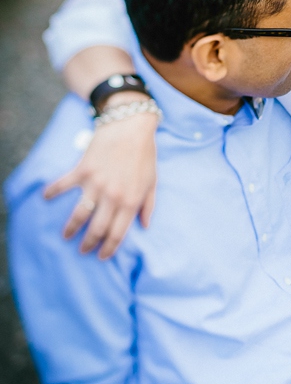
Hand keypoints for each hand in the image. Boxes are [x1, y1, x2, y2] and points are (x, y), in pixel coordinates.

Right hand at [44, 109, 158, 258]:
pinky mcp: (83, 170)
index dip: (109, 247)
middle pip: (97, 228)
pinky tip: (46, 197)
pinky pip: (63, 185)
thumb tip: (145, 226)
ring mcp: (96, 184)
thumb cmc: (145, 155)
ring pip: (79, 214)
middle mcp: (112, 196)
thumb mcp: (152, 182)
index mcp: (131, 201)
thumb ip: (148, 206)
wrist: (131, 127)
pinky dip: (53, 191)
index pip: (118, 233)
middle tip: (83, 250)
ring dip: (71, 227)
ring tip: (66, 235)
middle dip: (89, 243)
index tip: (102, 256)